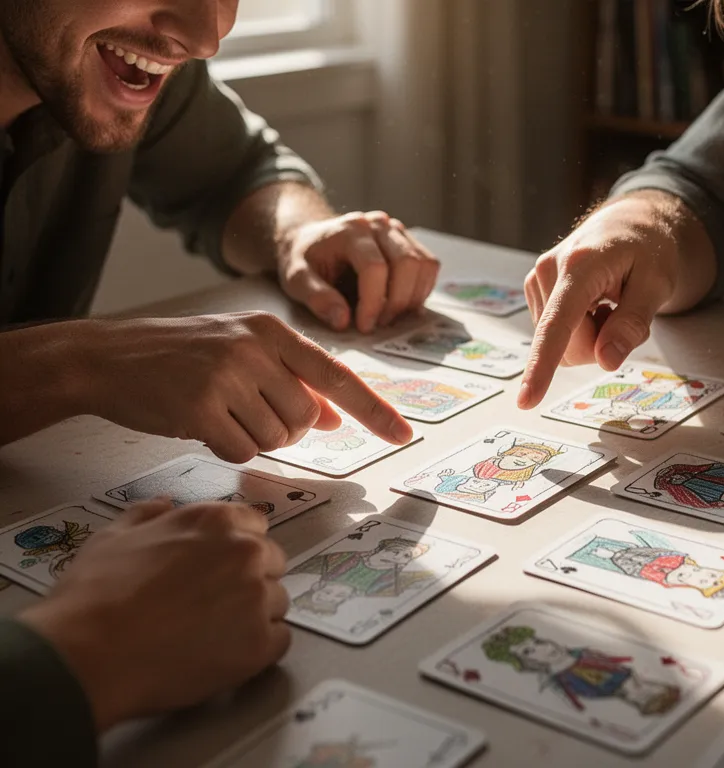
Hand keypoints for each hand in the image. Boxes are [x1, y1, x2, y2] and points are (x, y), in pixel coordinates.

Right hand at [19, 500, 290, 731]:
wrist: (88, 653)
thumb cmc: (96, 595)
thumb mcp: (115, 536)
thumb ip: (150, 514)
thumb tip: (166, 504)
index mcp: (218, 521)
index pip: (255, 527)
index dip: (236, 549)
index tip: (217, 568)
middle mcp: (247, 553)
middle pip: (272, 563)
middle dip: (250, 580)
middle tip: (212, 603)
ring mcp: (257, 598)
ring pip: (276, 602)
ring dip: (255, 615)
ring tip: (212, 633)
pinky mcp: (261, 644)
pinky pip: (279, 640)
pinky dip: (258, 648)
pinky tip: (224, 654)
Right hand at [78, 311, 412, 462]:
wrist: (108, 357)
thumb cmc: (179, 357)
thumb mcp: (240, 351)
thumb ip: (290, 378)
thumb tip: (332, 417)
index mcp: (271, 330)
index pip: (337, 374)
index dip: (373, 409)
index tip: (403, 433)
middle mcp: (254, 348)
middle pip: (306, 418)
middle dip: (285, 428)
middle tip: (246, 412)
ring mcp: (225, 376)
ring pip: (276, 437)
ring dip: (252, 437)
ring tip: (219, 411)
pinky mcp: (199, 407)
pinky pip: (241, 451)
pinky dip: (227, 448)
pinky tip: (201, 423)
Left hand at [278, 211, 439, 332]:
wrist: (311, 238)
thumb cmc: (304, 259)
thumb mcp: (296, 279)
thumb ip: (317, 298)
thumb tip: (343, 321)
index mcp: (350, 230)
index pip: (375, 268)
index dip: (374, 303)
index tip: (364, 326)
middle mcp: (379, 224)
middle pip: (408, 264)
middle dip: (397, 302)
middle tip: (379, 323)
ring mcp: (397, 230)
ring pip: (424, 264)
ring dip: (413, 297)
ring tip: (389, 315)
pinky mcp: (408, 241)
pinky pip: (429, 266)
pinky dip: (421, 290)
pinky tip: (400, 304)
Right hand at [518, 192, 714, 408]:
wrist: (631, 223)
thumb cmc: (649, 249)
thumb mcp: (657, 284)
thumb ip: (632, 323)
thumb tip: (605, 361)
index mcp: (580, 265)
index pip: (557, 325)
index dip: (541, 366)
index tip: (526, 399)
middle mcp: (548, 270)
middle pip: (565, 345)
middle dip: (597, 345)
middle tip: (621, 313)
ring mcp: (537, 279)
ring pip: (559, 345)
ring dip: (589, 336)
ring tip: (608, 304)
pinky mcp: (535, 289)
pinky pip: (555, 335)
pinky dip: (579, 330)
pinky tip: (594, 304)